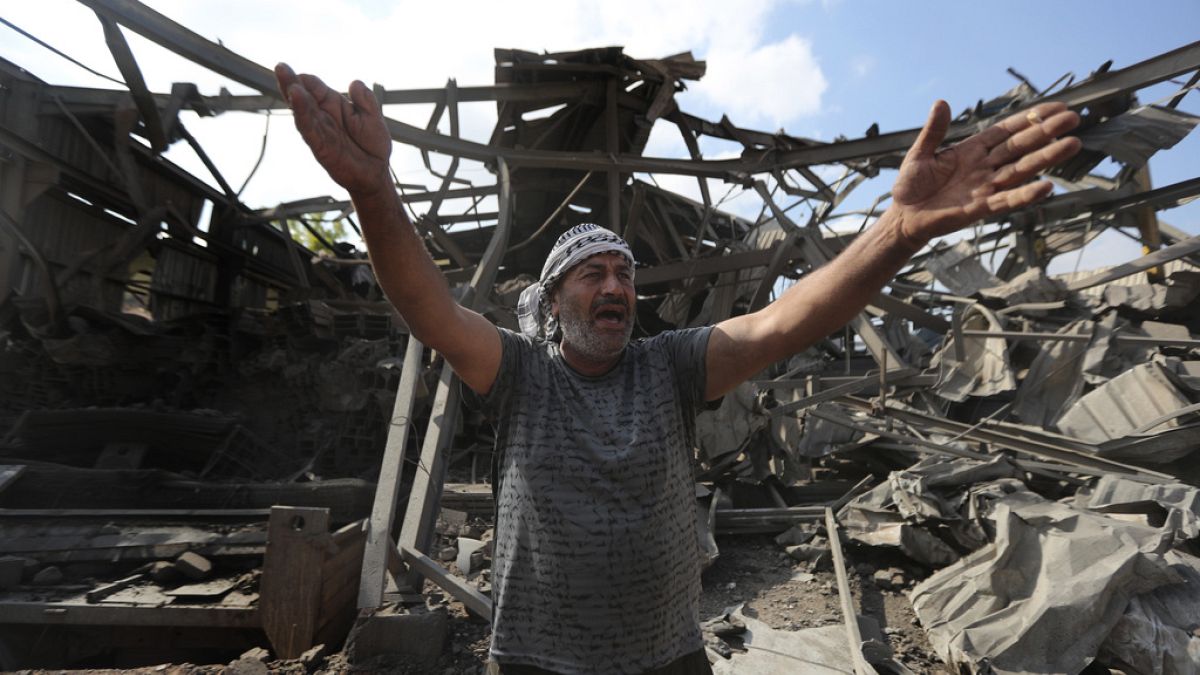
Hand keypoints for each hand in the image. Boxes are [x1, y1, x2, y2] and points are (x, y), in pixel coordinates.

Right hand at [275, 63, 392, 195]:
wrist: (376, 172)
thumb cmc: (372, 144)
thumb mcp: (372, 117)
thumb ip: (365, 100)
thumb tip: (355, 82)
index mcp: (333, 103)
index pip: (315, 87)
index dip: (308, 80)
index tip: (301, 75)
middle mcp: (322, 115)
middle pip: (303, 96)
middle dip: (291, 83)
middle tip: (280, 68)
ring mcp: (320, 131)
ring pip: (304, 113)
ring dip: (296, 100)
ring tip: (291, 87)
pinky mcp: (321, 147)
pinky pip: (311, 132)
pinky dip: (305, 120)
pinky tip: (299, 109)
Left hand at [891, 100, 1081, 246]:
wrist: (903, 217)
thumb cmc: (911, 186)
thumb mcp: (920, 154)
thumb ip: (933, 131)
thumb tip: (941, 102)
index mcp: (972, 151)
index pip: (1007, 131)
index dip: (1030, 119)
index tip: (1056, 107)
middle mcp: (984, 167)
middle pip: (1021, 147)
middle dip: (1046, 132)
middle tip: (1073, 119)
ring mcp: (985, 187)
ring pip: (1021, 170)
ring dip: (1046, 158)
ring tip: (1072, 144)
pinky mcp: (980, 208)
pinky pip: (1007, 200)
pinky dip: (1025, 195)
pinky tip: (1046, 187)